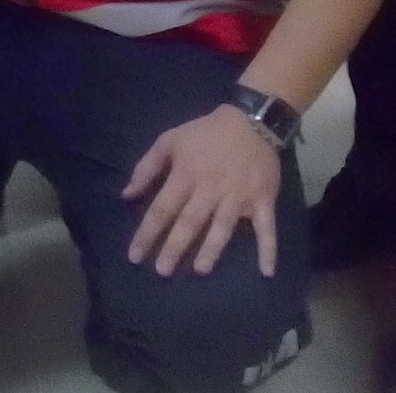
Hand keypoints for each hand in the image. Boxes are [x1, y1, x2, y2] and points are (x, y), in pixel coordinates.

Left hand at [123, 104, 281, 277]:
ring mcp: (238, 197)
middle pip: (190, 222)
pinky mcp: (263, 200)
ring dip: (212, 249)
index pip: (162, 209)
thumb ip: (146, 168)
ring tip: (200, 270)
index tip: (135, 256)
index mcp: (186, 176)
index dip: (148, 232)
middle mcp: (210, 190)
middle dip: (175, 247)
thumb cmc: (205, 134)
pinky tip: (267, 272)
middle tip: (162, 271)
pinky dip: (268, 249)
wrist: (251, 122)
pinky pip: (267, 228)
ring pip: (223, 227)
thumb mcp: (169, 141)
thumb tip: (127, 195)